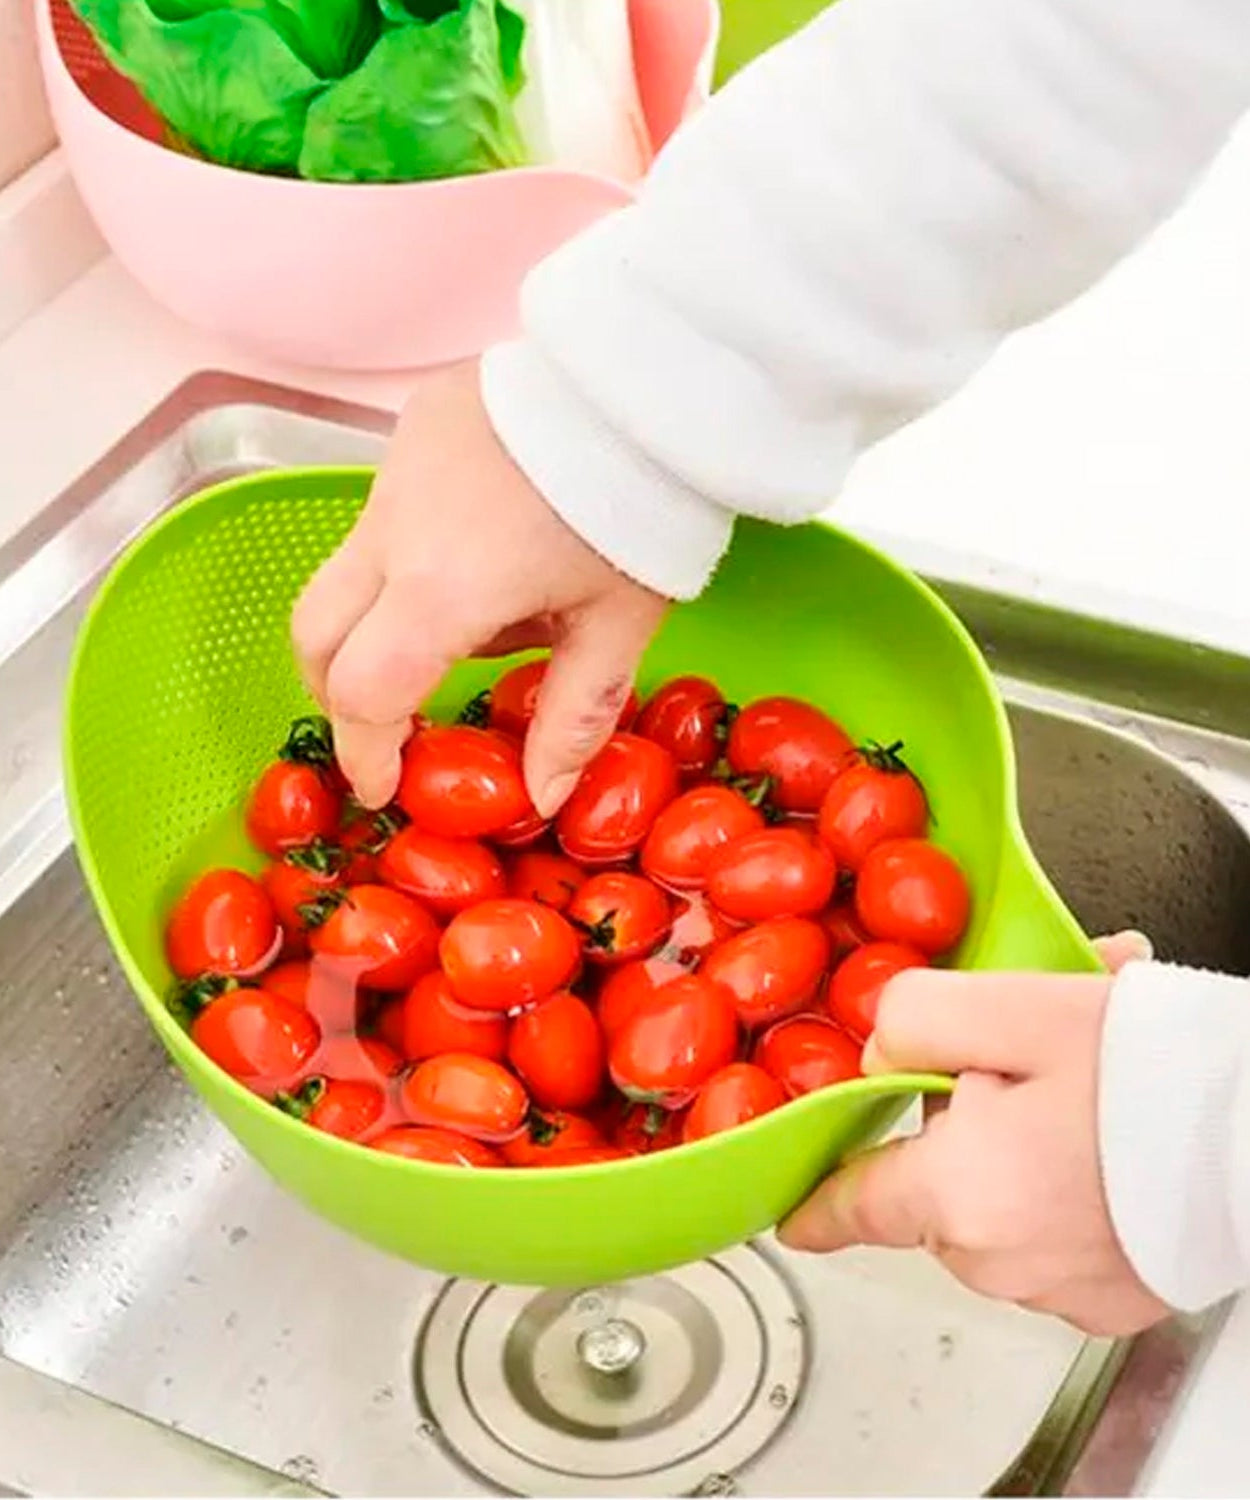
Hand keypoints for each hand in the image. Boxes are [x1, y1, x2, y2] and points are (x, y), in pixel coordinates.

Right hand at [292, 361, 667, 810]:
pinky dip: (408, 556)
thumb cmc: (642, 510)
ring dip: (379, 621)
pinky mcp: (407, 433)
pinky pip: (383, 516)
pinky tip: (484, 546)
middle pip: (316, 634)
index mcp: (444, 590)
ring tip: (473, 620)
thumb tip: (540, 799)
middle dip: (340, 692)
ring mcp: (392, 475)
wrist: (647, 377)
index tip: (385, 785)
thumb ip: (570, 718)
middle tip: (393, 721)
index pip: (363, 694)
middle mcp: (394, 532)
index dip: (365, 751)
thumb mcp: (617, 628)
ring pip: (347, 573)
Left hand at [779, 931, 1168, 1335]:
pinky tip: (1113, 1139)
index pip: (854, 1207)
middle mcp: (1000, 1260)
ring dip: (1023, 1152)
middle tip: (1025, 1066)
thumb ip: (917, 1021)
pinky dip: (1068, 1191)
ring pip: (1001, 1208)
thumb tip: (882, 1051)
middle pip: (938, 1187)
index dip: (816, 1205)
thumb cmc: (1154, 1075)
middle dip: (966, 1125)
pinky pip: (1056, 1239)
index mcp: (959, 1194)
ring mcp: (1059, 1289)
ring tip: (1086, 1089)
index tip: (792, 1218)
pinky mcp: (1112, 1299)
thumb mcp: (1016, 1010)